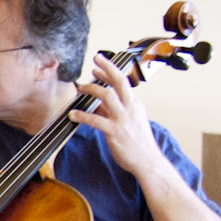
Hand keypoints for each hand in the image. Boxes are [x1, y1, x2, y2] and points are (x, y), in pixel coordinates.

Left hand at [71, 53, 165, 176]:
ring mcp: (123, 119)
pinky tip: (72, 114)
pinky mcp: (115, 132)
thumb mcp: (128, 122)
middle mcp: (131, 108)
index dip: (110, 72)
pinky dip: (82, 115)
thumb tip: (98, 103)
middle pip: (119, 82)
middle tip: (95, 59)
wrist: (148, 161)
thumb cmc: (137, 143)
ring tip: (79, 88)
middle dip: (107, 68)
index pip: (122, 83)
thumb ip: (113, 111)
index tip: (98, 66)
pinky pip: (96, 120)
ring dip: (91, 89)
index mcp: (135, 105)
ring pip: (107, 96)